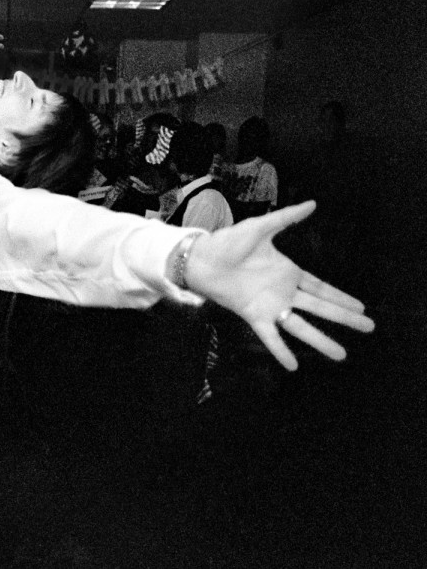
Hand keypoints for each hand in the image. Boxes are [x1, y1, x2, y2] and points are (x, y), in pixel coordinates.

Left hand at [185, 201, 373, 370]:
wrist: (200, 258)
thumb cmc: (227, 242)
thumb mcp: (261, 227)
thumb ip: (286, 218)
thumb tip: (312, 203)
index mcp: (287, 272)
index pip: (321, 288)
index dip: (341, 297)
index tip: (361, 306)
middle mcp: (283, 292)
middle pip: (320, 308)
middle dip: (344, 318)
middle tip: (369, 328)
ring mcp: (270, 305)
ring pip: (301, 326)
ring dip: (320, 341)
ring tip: (341, 355)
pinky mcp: (253, 315)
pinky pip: (270, 336)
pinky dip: (280, 350)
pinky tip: (293, 366)